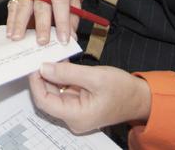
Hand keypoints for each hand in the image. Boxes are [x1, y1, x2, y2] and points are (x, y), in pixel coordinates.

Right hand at [6, 0, 79, 44]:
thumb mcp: (73, 1)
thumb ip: (72, 20)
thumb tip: (71, 38)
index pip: (60, 2)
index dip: (62, 21)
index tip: (63, 39)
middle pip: (41, 5)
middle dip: (41, 25)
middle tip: (42, 41)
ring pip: (23, 5)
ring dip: (20, 23)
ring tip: (18, 38)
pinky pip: (13, 6)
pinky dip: (11, 20)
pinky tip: (10, 31)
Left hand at [28, 62, 150, 134]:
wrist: (140, 98)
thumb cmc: (122, 89)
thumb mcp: (95, 77)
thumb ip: (68, 73)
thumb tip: (43, 67)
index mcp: (76, 116)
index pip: (44, 101)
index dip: (36, 82)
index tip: (34, 64)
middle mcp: (73, 117)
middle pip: (47, 97)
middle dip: (43, 76)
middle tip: (41, 56)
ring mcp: (75, 112)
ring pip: (54, 92)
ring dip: (52, 75)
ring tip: (51, 57)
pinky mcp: (79, 104)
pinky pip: (63, 90)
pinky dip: (61, 77)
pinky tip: (62, 63)